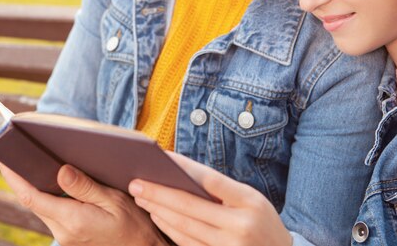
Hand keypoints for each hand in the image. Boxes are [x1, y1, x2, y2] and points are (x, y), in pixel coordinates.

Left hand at [0, 161, 168, 245]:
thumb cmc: (134, 226)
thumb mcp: (114, 201)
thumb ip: (85, 187)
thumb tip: (61, 171)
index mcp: (73, 220)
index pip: (32, 196)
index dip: (14, 176)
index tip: (2, 159)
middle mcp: (63, 232)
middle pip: (32, 200)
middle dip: (21, 177)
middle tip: (12, 152)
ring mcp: (64, 237)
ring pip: (40, 206)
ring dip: (33, 185)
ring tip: (28, 160)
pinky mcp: (69, 236)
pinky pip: (51, 212)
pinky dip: (46, 195)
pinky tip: (50, 180)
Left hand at [128, 152, 291, 245]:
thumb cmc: (261, 221)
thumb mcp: (252, 200)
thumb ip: (221, 190)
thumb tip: (179, 173)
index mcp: (250, 201)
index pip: (210, 179)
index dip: (182, 167)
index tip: (160, 158)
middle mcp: (240, 225)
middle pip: (189, 206)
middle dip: (158, 193)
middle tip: (135, 183)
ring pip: (184, 227)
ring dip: (158, 211)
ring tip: (141, 198)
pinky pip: (187, 243)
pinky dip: (169, 229)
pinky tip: (157, 216)